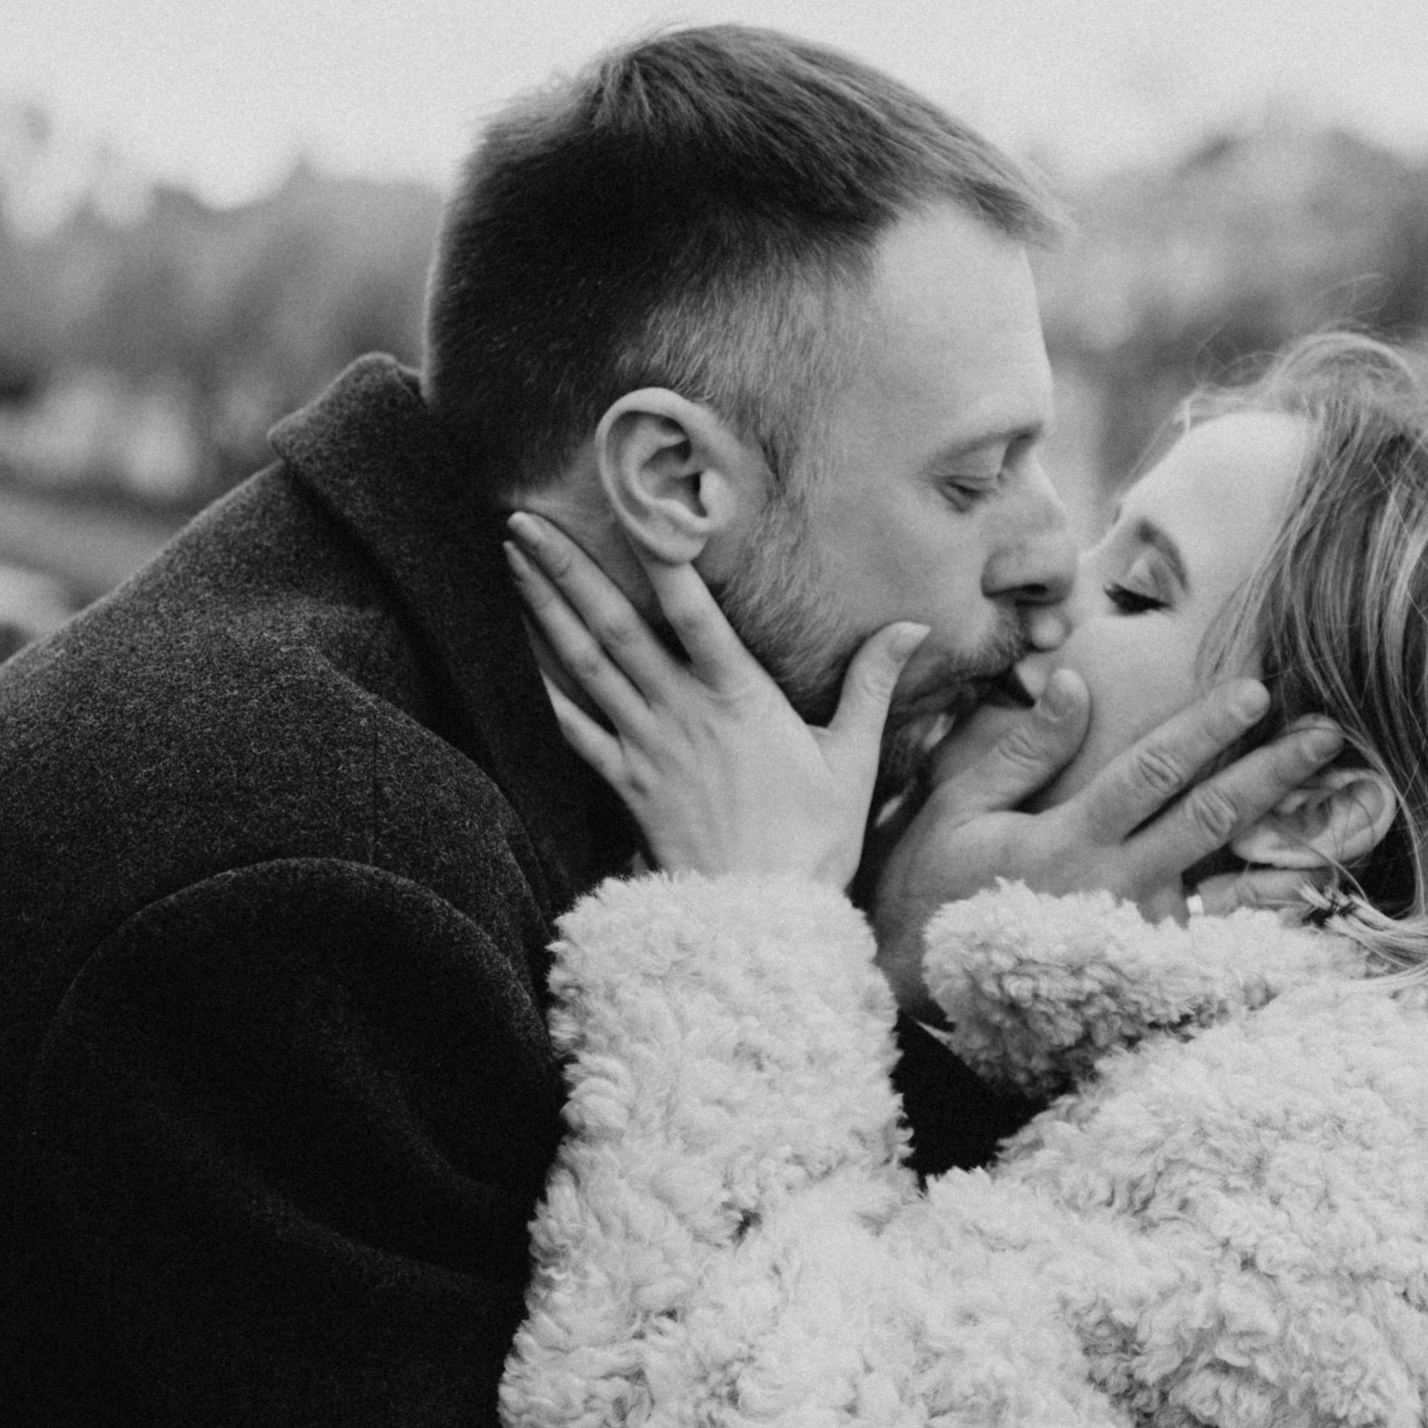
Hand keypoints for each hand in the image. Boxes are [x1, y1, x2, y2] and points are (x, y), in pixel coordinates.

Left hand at [504, 512, 928, 890]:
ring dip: (543, 609)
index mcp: (739, 696)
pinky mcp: (625, 784)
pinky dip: (541, 690)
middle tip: (525, 521)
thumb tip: (915, 625)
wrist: (761, 922)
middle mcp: (682, 711)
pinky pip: (572, 729)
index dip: (664, 555)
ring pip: (583, 664)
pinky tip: (513, 654)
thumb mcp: (853, 758)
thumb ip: (872, 683)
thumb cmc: (813, 840)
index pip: (695, 610)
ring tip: (511, 562)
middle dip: (568, 569)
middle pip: (614, 626)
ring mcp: (646, 746)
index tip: (635, 505)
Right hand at [871, 665, 1342, 1003]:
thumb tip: (1077, 683)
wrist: (916, 988)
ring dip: (1289, 845)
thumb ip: (1026, 748)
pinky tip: (1314, 892)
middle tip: (1326, 735)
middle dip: (1271, 773)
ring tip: (1347, 810)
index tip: (1254, 692)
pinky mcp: (1143, 974)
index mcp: (1069, 839)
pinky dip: (1269, 920)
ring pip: (1230, 888)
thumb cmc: (932, 888)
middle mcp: (1113, 888)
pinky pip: (1217, 944)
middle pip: (1209, 821)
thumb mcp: (961, 806)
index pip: (1151, 771)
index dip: (1205, 729)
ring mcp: (1134, 938)